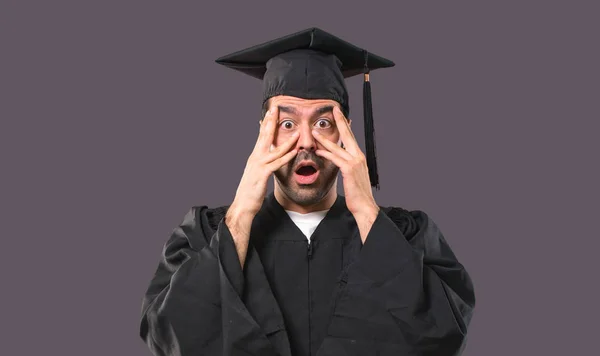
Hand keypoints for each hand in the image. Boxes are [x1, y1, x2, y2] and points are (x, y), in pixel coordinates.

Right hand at [230, 105, 298, 216]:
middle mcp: (255, 157)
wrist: (243, 204)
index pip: (261, 135)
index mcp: (255, 155)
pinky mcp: (263, 175)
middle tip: (276, 108)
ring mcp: (259, 165)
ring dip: (287, 139)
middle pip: (265, 136)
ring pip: (274, 149)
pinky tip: (294, 151)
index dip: (266, 122)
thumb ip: (262, 162)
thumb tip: (268, 155)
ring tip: (297, 131)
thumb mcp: (257, 172)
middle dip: (271, 121)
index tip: (271, 112)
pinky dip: (286, 156)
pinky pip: (277, 163)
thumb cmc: (251, 190)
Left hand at [312, 106, 379, 233]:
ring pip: (338, 147)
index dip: (345, 125)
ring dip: (325, 138)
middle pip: (348, 135)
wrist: (365, 206)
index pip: (351, 137)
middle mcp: (358, 157)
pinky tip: (318, 150)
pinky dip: (326, 154)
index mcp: (359, 157)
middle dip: (340, 121)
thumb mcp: (353, 176)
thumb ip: (347, 166)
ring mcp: (354, 163)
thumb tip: (341, 161)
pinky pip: (335, 159)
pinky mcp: (349, 170)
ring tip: (314, 131)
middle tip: (334, 109)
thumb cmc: (358, 193)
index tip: (340, 114)